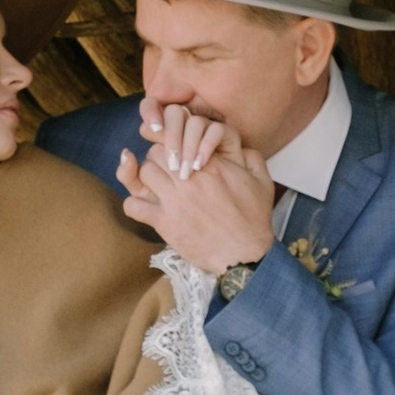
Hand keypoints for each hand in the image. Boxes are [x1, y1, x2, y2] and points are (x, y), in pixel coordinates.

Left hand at [119, 113, 277, 281]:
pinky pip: (133, 205)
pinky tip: (145, 208)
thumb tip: (241, 147)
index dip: (173, 144)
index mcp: (211, 165)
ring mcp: (174, 201)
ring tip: (157, 187)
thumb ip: (251, 157)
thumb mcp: (261, 181)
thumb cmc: (254, 220)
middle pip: (156, 153)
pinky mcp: (164, 223)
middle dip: (159, 159)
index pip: (178, 139)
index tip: (175, 154)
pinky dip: (135, 204)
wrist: (245, 255)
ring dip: (147, 178)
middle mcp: (189, 178)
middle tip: (166, 172)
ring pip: (144, 173)